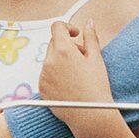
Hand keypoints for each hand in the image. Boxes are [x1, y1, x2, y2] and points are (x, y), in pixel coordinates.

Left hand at [38, 21, 123, 137]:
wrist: (90, 115)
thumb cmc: (96, 87)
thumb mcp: (96, 58)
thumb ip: (91, 37)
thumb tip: (89, 23)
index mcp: (63, 50)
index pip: (57, 27)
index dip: (67, 27)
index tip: (76, 34)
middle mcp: (49, 61)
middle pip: (54, 43)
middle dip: (67, 46)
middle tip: (83, 58)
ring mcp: (43, 75)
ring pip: (50, 59)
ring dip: (61, 60)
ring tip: (78, 74)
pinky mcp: (42, 88)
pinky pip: (46, 74)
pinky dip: (56, 74)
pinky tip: (70, 84)